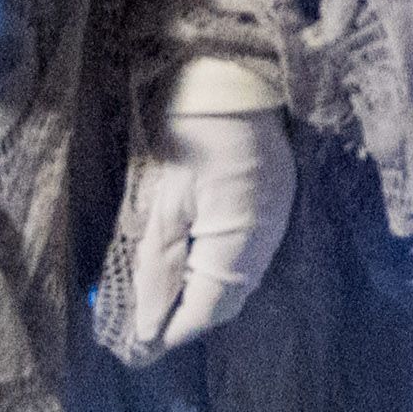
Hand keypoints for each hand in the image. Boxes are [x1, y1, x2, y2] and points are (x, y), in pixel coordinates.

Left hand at [114, 57, 292, 357]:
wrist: (233, 69)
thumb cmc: (190, 130)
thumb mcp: (163, 202)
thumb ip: (157, 269)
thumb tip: (147, 330)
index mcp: (241, 241)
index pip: (206, 312)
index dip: (169, 331)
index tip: (133, 343)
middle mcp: (268, 239)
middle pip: (226, 301)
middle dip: (185, 315)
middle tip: (143, 317)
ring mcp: (278, 218)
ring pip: (238, 279)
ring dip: (202, 291)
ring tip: (163, 288)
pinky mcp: (278, 200)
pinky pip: (248, 254)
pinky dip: (217, 265)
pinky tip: (192, 254)